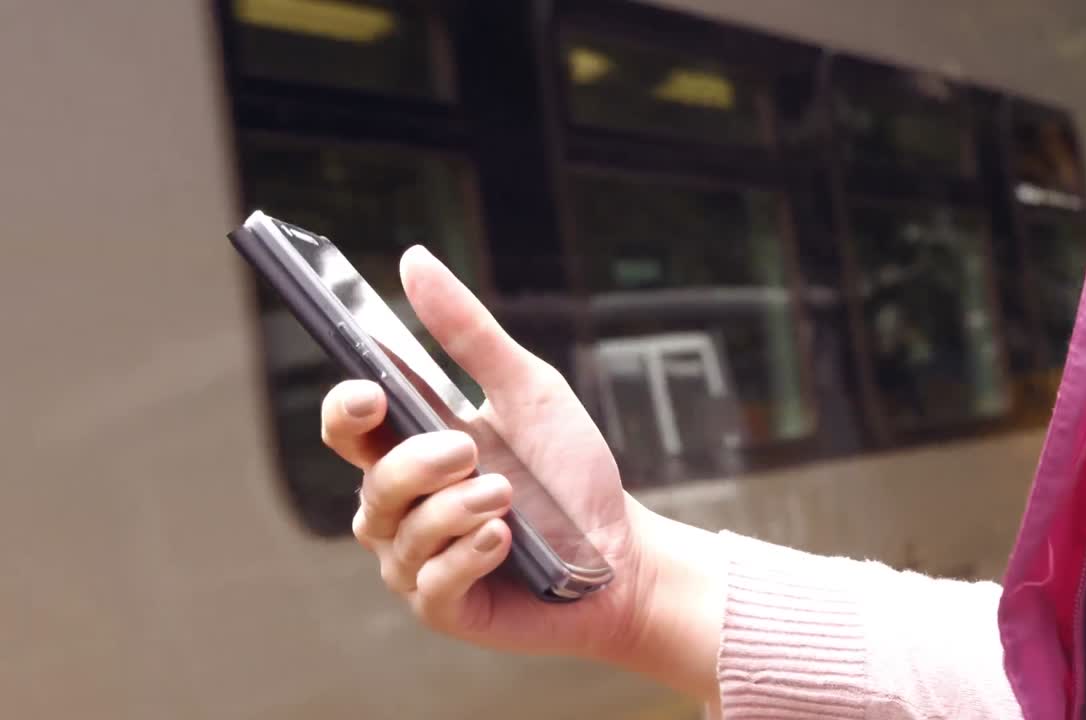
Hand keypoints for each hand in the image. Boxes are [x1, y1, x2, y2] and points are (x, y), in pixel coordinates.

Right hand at [320, 246, 721, 700]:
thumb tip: (413, 259)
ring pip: (399, 536)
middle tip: (468, 450)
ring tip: (505, 497)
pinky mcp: (446, 607)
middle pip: (371, 483)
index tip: (372, 393)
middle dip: (416, 464)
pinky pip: (430, 584)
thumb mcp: (529, 389)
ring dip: (454, 511)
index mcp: (413, 451)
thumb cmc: (571, 473)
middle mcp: (404, 508)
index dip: (346, 410)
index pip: (350, 429)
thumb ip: (468, 332)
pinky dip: (466, 557)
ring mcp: (419, 562)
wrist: (624, 552)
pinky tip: (504, 542)